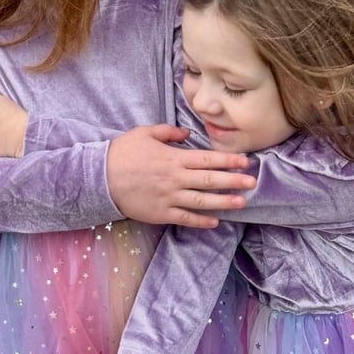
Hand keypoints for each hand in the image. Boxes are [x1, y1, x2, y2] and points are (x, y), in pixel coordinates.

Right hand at [107, 125, 254, 226]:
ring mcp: (169, 198)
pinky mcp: (161, 213)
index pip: (207, 159)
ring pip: (202, 201)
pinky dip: (201, 220)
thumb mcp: (144, 133)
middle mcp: (175, 178)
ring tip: (242, 202)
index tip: (245, 161)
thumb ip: (168, 132)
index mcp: (173, 158)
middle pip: (210, 180)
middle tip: (252, 182)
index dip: (228, 160)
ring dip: (224, 202)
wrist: (100, 178)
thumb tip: (188, 134)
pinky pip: (185, 218)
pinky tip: (215, 221)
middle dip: (233, 181)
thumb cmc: (122, 153)